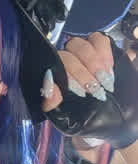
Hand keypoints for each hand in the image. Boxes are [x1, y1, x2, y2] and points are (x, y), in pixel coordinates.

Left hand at [41, 32, 137, 148]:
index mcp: (54, 81)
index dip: (67, 77)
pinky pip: (98, 40)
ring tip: (105, 81)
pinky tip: (109, 70)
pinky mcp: (100, 50)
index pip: (52, 67)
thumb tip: (48, 88)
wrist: (115, 121)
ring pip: (80, 44)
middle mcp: (64, 65)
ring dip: (93, 62)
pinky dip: (104, 53)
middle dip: (82, 73)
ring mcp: (81, 56)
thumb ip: (53, 107)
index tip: (81, 93)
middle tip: (96, 90)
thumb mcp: (68, 122)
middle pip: (66, 54)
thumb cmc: (89, 122)